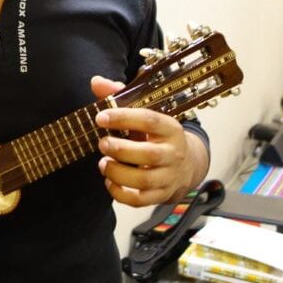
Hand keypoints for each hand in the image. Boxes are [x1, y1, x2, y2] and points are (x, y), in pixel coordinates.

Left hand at [90, 75, 204, 205]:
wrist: (186, 164)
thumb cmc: (156, 135)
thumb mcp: (143, 114)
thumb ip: (118, 97)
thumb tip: (96, 82)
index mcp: (170, 128)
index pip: (149, 120)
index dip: (123, 117)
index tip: (100, 117)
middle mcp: (173, 153)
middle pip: (148, 155)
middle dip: (120, 150)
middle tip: (102, 143)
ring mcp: (168, 176)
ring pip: (142, 180)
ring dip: (117, 172)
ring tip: (103, 163)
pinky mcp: (161, 195)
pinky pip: (139, 200)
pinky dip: (120, 193)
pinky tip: (109, 181)